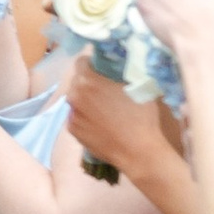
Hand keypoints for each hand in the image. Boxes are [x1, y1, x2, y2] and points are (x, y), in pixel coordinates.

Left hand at [64, 53, 179, 182]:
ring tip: (104, 107)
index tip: (103, 68)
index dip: (93, 63)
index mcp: (88, 81)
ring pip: (76, 100)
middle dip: (89, 81)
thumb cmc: (141, 116)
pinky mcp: (73, 131)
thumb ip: (123, 70)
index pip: (81, 62)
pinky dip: (85, 116)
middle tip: (106, 88)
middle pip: (77, 81)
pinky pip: (77, 117)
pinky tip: (100, 123)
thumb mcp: (138, 84)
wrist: (138, 151)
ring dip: (86, 99)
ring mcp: (72, 115)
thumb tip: (119, 61)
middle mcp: (74, 96)